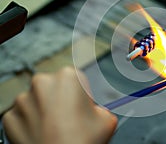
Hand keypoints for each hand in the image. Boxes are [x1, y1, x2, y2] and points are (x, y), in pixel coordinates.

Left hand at [2, 67, 116, 143]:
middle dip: (61, 100)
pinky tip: (42, 135)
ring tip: (56, 130)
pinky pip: (23, 116)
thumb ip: (101, 109)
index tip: (82, 108)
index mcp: (67, 76)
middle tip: (70, 120)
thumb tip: (96, 112)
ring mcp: (23, 100)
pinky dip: (30, 124)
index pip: (77, 80)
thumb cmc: (83, 140)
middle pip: (54, 88)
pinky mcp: (10, 118)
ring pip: (37, 101)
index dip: (81, 95)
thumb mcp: (107, 120)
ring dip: (45, 111)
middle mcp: (42, 82)